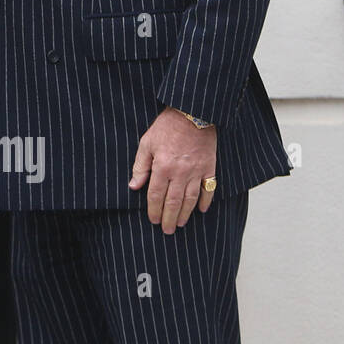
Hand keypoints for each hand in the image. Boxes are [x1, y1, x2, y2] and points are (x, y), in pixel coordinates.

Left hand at [129, 107, 216, 233]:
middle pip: (173, 202)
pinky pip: (209, 189)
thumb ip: (140, 166)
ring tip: (181, 224)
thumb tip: (134, 186)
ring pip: (190, 199)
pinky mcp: (209, 167)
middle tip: (167, 231)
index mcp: (162, 167)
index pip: (155, 195)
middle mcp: (180, 173)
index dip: (153, 210)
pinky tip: (201, 210)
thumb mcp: (146, 143)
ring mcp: (197, 171)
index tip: (152, 220)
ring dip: (185, 214)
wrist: (192, 113)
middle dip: (169, 218)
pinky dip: (205, 201)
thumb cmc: (166, 127)